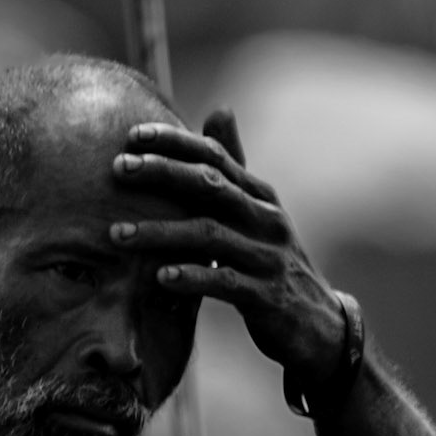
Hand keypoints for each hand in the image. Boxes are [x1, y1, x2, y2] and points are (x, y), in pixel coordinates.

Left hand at [111, 109, 344, 385]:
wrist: (318, 325)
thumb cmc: (274, 266)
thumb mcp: (258, 215)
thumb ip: (235, 170)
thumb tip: (218, 110)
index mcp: (260, 196)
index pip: (216, 156)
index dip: (175, 142)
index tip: (133, 135)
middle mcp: (266, 219)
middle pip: (210, 185)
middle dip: (162, 173)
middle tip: (118, 167)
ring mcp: (267, 256)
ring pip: (209, 235)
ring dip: (160, 233)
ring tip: (117, 235)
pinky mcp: (266, 296)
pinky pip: (224, 282)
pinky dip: (191, 278)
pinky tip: (160, 277)